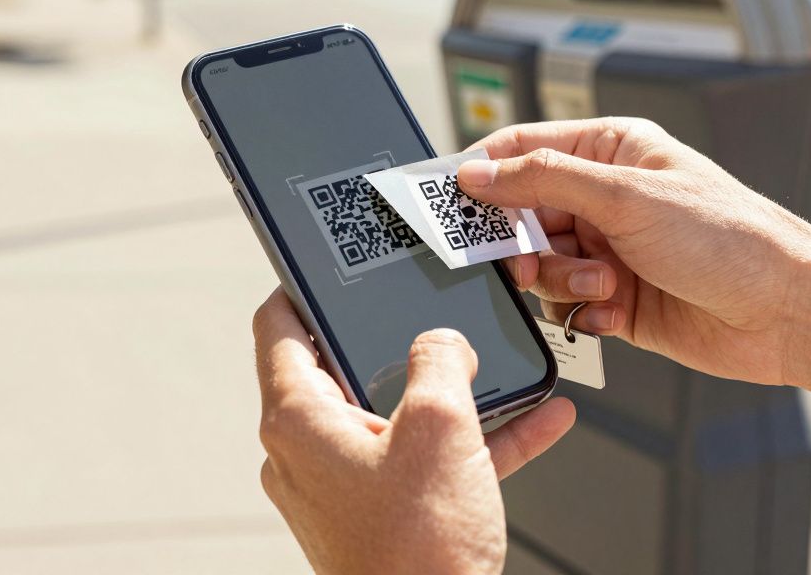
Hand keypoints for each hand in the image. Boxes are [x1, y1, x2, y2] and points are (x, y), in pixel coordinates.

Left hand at [253, 288, 574, 573]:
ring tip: (498, 371)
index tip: (320, 265)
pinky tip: (533, 424)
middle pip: (339, 368)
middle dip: (393, 341)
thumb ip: (440, 361)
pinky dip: (465, 442)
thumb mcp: (441, 427)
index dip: (299, 286)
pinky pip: (418, 461)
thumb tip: (442, 342)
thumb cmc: (418, 551)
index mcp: (297, 418)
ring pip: (390, 416)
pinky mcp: (373, 515)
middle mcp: (303, 451)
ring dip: (447, 394)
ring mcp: (336, 486)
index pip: (277, 328)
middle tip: (426, 312)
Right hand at [457, 117, 810, 385]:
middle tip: (524, 263)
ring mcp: (607, 248)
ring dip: (560, 281)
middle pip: (520, 215)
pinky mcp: (613, 298)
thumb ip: (543, 179)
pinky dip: (580, 312)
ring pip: (537, 265)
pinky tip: (616, 312)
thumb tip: (477, 173)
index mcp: (609, 152)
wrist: (786, 312)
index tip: (451, 204)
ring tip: (602, 286)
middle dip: (523, 245)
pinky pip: (563, 304)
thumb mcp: (626, 197)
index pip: (521, 149)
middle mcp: (604, 197)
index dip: (482, 174)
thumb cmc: (730, 240)